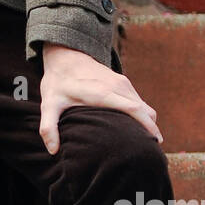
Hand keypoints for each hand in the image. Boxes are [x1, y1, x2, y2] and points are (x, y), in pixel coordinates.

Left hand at [39, 43, 162, 154]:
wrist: (65, 54)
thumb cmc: (58, 81)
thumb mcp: (49, 104)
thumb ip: (48, 127)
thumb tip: (52, 150)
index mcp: (103, 93)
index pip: (134, 110)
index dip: (147, 126)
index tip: (155, 142)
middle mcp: (117, 87)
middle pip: (145, 110)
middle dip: (152, 130)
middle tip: (151, 150)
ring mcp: (122, 83)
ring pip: (143, 106)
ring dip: (147, 122)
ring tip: (144, 142)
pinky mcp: (122, 81)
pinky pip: (139, 100)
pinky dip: (141, 114)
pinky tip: (135, 127)